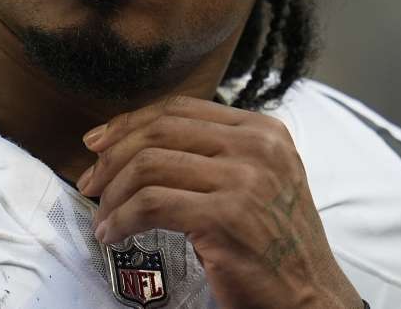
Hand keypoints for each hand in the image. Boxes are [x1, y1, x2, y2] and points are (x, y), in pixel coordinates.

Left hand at [76, 96, 361, 308]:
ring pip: (148, 166)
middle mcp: (256, 146)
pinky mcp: (226, 216)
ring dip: (112, 194)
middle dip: (112, 157)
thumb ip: (213, 154)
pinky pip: (150, 205)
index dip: (130, 122)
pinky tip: (114, 234)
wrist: (311, 296)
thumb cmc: (275, 243)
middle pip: (158, 132)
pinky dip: (122, 219)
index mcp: (262, 130)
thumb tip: (136, 142)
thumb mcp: (257, 179)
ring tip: (102, 217)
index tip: (98, 143)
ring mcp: (244, 179)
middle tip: (89, 183)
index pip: (179, 109)